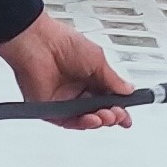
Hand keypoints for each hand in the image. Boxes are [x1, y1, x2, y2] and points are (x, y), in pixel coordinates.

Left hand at [0, 11, 131, 129]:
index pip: (108, 99)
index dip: (119, 108)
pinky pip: (68, 121)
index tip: (127, 116)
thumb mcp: (98, 60)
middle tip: (119, 114)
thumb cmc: (63, 43)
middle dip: (112, 116)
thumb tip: (128, 90)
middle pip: (98, 112)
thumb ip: (113, 80)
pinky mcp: (50, 108)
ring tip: (108, 115)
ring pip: (84, 119)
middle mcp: (76, 90)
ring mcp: (63, 100)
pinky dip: (82, 123)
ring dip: (99, 121)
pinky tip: (92, 118)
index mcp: (89, 77)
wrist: (39, 42)